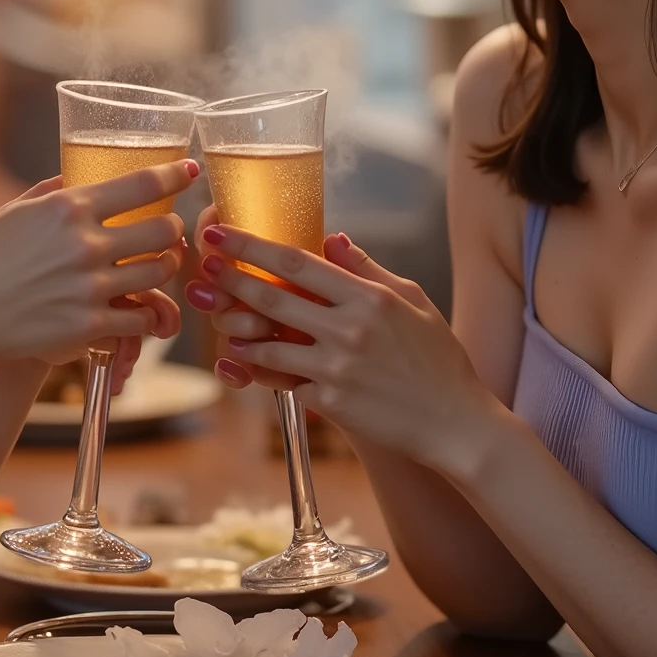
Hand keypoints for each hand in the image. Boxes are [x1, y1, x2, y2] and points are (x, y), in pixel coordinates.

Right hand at [0, 160, 193, 377]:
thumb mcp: (12, 213)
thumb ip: (51, 194)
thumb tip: (77, 179)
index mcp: (68, 208)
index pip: (141, 185)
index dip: (175, 175)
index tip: (190, 170)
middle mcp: (85, 244)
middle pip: (164, 231)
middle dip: (174, 230)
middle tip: (168, 232)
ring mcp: (90, 288)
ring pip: (160, 274)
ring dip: (164, 269)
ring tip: (155, 267)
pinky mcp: (89, 328)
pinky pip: (142, 318)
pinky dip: (146, 313)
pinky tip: (139, 309)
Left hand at [184, 219, 493, 462]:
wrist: (455, 423)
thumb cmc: (438, 359)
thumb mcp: (412, 301)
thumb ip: (367, 269)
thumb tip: (331, 238)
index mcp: (370, 297)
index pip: (298, 263)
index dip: (253, 246)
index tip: (222, 234)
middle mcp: (349, 329)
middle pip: (273, 299)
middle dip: (230, 280)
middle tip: (202, 267)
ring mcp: (337, 368)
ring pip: (268, 345)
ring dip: (237, 329)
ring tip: (216, 316)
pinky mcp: (331, 402)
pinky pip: (283, 382)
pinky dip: (259, 371)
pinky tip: (239, 362)